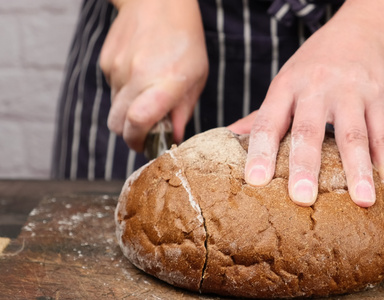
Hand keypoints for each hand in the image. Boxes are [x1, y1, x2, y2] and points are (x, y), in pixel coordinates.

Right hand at [100, 0, 207, 151]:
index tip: (146, 146)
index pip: (138, 123)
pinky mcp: (106, 62)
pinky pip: (112, 89)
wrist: (157, 2)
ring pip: (115, 108)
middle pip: (118, 124)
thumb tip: (174, 138)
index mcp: (165, 83)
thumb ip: (183, 110)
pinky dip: (124, 91)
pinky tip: (139, 74)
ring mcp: (117, 69)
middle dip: (130, 134)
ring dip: (128, 111)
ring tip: (147, 93)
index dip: (138, 141)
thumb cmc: (185, 39)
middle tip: (146, 131)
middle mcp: (137, 77)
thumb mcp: (197, 77)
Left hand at [244, 3, 383, 207]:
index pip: (269, 122)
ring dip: (359, 170)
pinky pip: (383, 133)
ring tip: (362, 201)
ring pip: (354, 135)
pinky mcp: (378, 97)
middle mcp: (317, 88)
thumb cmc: (313, 66)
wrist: (360, 33)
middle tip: (302, 198)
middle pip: (310, 130)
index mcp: (286, 87)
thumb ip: (261, 115)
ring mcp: (351, 93)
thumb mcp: (285, 83)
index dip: (260, 152)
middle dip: (306, 165)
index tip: (255, 181)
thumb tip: (228, 138)